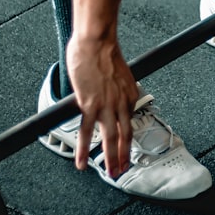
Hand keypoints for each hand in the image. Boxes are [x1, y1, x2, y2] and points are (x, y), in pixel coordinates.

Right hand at [65, 33, 137, 177]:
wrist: (96, 43)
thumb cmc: (104, 52)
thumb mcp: (120, 73)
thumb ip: (117, 87)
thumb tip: (110, 93)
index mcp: (130, 94)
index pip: (130, 121)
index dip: (128, 137)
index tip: (126, 148)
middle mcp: (122, 102)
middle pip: (125, 135)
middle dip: (125, 156)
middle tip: (122, 169)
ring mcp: (107, 106)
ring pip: (110, 139)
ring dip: (110, 158)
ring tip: (110, 172)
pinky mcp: (90, 105)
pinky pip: (88, 132)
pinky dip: (85, 150)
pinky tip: (83, 162)